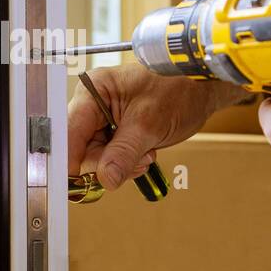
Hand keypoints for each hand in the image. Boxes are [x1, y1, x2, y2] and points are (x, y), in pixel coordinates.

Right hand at [68, 64, 242, 189]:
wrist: (201, 89)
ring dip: (121, 163)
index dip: (69, 157)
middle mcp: (92, 103)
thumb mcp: (149, 123)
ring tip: (147, 153)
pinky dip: (128, 162)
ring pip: (96, 156)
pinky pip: (110, 156)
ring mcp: (103, 118)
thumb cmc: (178, 88)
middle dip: (107, 161)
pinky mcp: (114, 130)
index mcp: (93, 90)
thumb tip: (105, 179)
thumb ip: (123, 152)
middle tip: (138, 160)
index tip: (74, 182)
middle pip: (81, 148)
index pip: (69, 130)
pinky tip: (145, 153)